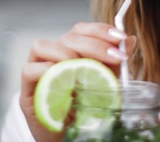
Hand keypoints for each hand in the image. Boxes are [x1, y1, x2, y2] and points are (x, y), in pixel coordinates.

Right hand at [19, 22, 136, 140]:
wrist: (70, 141)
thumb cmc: (87, 113)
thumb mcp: (106, 86)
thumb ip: (115, 64)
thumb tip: (132, 40)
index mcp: (71, 52)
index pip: (81, 30)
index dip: (100, 30)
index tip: (120, 39)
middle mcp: (54, 58)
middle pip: (67, 36)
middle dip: (94, 44)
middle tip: (114, 57)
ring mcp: (38, 73)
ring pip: (41, 45)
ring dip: (66, 52)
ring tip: (83, 67)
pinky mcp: (27, 91)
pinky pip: (29, 70)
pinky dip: (46, 71)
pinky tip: (65, 79)